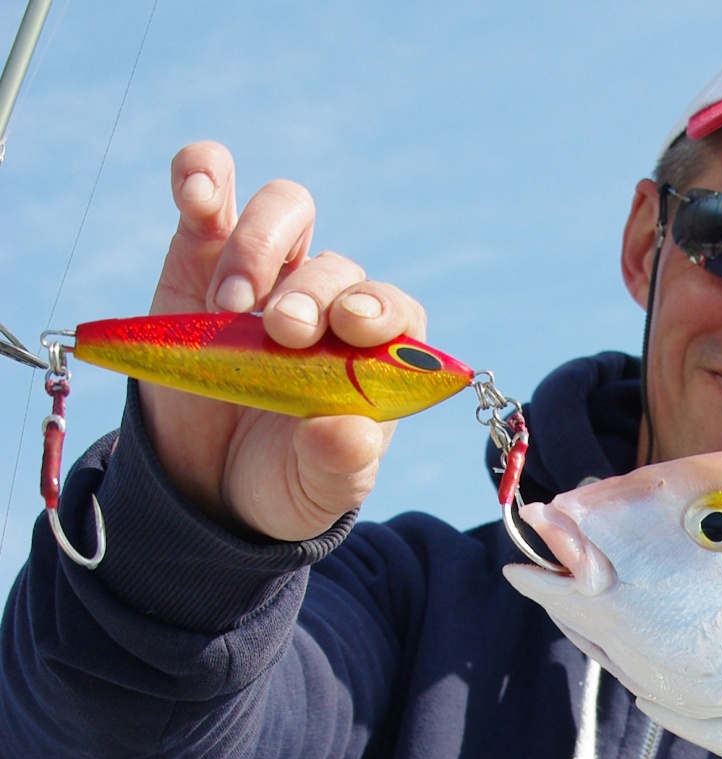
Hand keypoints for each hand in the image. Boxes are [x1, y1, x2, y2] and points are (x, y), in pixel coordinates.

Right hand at [142, 142, 426, 540]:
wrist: (207, 484)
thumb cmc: (285, 478)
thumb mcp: (317, 489)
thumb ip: (339, 463)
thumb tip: (348, 432)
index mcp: (374, 351)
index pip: (395, 307)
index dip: (379, 307)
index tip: (353, 328)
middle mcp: (328, 299)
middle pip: (336, 264)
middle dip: (311, 294)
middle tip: (281, 334)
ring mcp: (267, 272)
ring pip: (286, 213)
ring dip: (263, 245)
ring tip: (231, 304)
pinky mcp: (201, 255)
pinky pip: (211, 194)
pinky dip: (204, 175)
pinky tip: (195, 192)